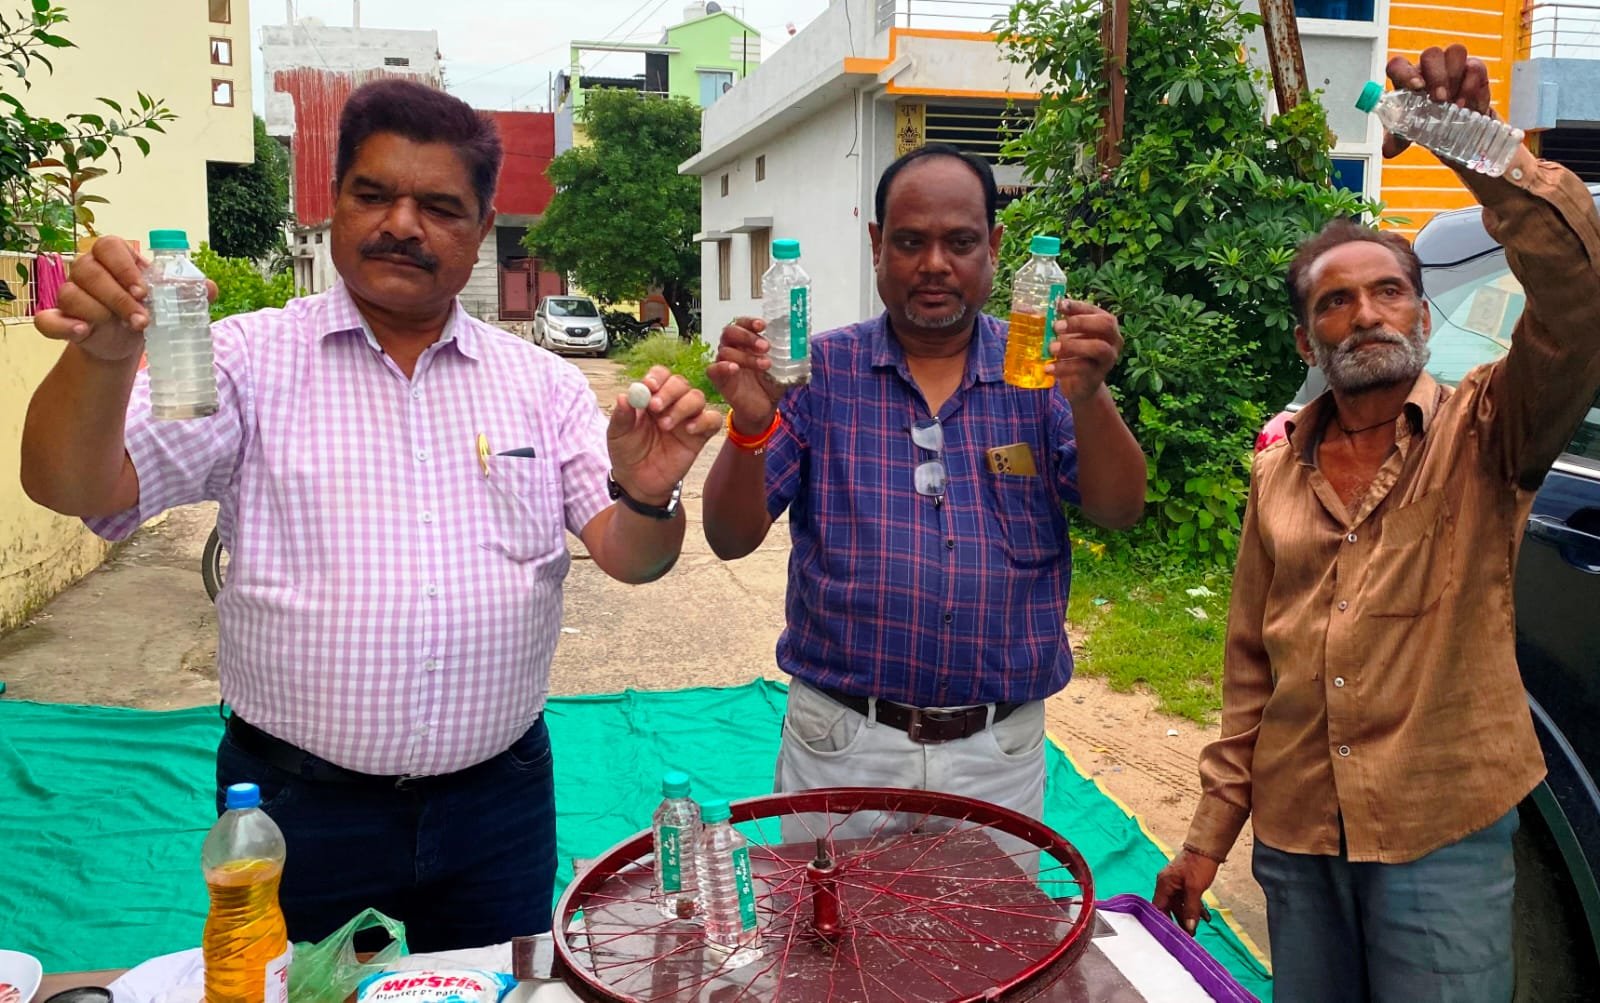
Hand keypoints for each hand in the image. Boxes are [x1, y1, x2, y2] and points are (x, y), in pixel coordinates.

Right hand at [33, 235, 217, 362]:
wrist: (127, 341)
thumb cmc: (145, 309)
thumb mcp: (168, 300)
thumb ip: (189, 291)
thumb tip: (211, 289)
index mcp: (112, 257)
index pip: (109, 246)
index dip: (125, 267)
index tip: (144, 291)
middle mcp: (86, 270)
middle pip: (89, 270)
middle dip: (118, 296)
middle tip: (142, 318)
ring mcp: (70, 294)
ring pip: (72, 293)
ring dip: (100, 313)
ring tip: (127, 328)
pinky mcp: (59, 319)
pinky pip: (47, 319)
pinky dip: (61, 325)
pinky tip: (82, 331)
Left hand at [607, 365, 721, 504]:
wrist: (639, 482)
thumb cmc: (627, 453)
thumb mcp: (617, 434)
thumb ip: (621, 416)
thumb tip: (624, 396)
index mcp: (650, 397)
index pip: (660, 376)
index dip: (657, 377)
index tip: (649, 386)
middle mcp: (671, 404)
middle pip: (680, 383)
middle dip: (669, 391)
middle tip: (655, 407)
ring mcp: (687, 418)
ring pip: (697, 397)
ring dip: (683, 406)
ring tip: (665, 425)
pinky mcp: (699, 435)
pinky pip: (712, 420)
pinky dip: (704, 420)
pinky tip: (689, 430)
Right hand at [706, 317, 784, 435]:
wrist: (764, 408)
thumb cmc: (770, 383)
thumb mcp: (783, 367)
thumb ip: (789, 354)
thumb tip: (804, 342)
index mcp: (746, 342)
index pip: (742, 323)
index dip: (750, 322)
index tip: (763, 325)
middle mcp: (733, 349)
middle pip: (730, 332)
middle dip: (748, 337)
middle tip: (766, 347)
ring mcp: (724, 363)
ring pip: (726, 351)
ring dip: (746, 357)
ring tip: (765, 365)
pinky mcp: (718, 379)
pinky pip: (712, 369)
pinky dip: (722, 367)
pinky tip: (735, 369)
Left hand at [1047, 298, 1121, 405]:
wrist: (1080, 384)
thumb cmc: (1074, 354)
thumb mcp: (1068, 336)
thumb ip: (1061, 325)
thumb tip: (1039, 312)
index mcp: (1105, 323)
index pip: (1094, 310)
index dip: (1077, 306)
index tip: (1059, 304)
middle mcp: (1113, 338)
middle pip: (1105, 325)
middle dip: (1080, 323)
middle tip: (1056, 326)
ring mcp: (1108, 358)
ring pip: (1098, 348)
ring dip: (1073, 345)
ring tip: (1051, 348)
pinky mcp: (1099, 375)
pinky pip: (1084, 369)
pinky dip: (1064, 367)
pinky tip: (1048, 367)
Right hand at [1152, 848, 1219, 936]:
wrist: (1208, 848)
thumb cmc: (1198, 865)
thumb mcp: (1195, 888)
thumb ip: (1191, 909)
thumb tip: (1189, 928)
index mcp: (1164, 884)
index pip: (1158, 908)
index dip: (1164, 922)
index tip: (1172, 935)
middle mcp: (1166, 884)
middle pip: (1169, 908)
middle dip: (1178, 921)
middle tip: (1188, 936)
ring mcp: (1175, 884)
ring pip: (1179, 905)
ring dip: (1188, 916)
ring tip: (1197, 930)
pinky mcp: (1184, 883)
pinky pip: (1187, 899)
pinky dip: (1194, 908)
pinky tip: (1205, 917)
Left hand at [1382, 44, 1491, 158]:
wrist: (1456, 127)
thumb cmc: (1426, 121)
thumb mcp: (1410, 132)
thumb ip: (1397, 139)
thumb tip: (1389, 150)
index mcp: (1407, 78)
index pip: (1399, 64)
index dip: (1405, 72)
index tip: (1416, 87)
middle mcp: (1428, 68)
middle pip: (1431, 54)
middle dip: (1437, 76)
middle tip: (1439, 99)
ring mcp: (1452, 65)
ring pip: (1455, 52)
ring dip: (1455, 77)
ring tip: (1454, 104)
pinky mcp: (1474, 69)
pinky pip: (1475, 67)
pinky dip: (1472, 86)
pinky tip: (1468, 105)